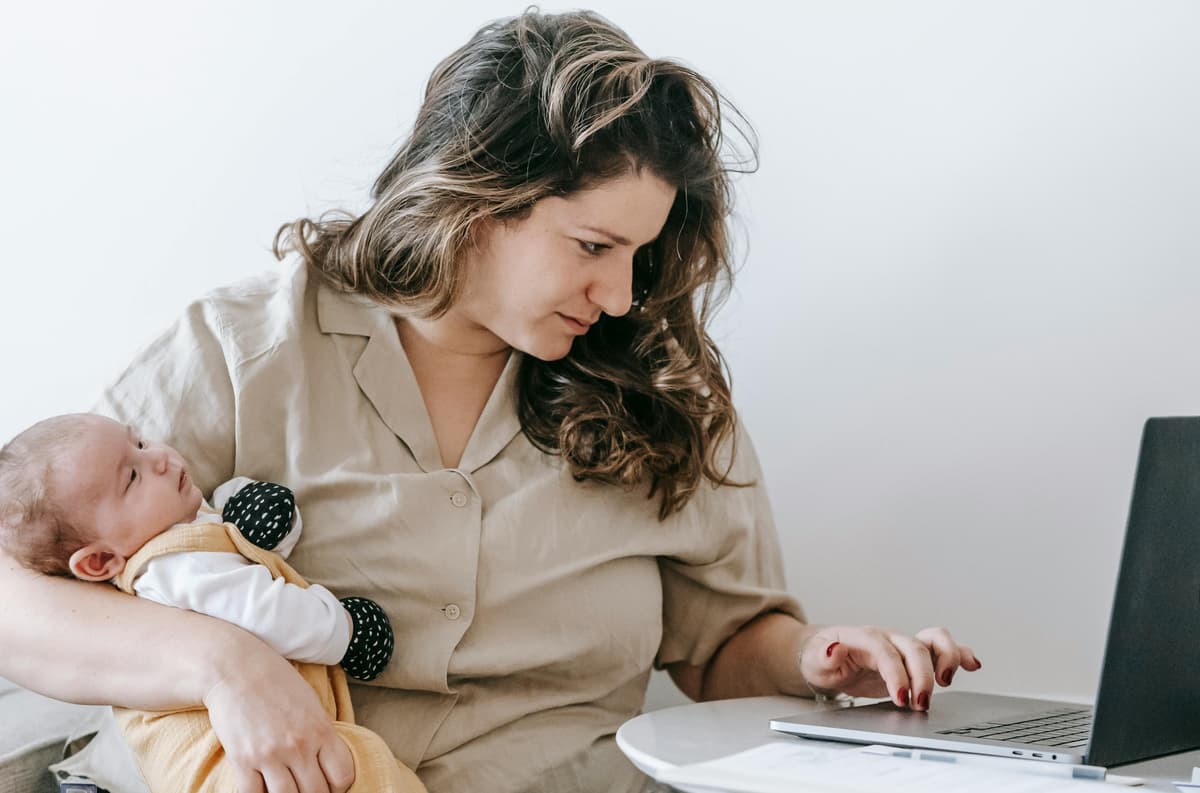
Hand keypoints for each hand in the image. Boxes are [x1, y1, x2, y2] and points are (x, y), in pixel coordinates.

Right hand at [204, 650, 354, 792]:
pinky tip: (259, 786)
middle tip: (304, 786)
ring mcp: (270, 754)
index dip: (338, 786)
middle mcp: (299, 745)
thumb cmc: (277, 682)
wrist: (237, 668)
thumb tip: (328, 762)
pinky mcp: (242, 759)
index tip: (328, 783)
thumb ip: (321, 733)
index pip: (342, 776)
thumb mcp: (311, 703)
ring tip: (283, 787)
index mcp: (321, 730)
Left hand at [798, 625, 980, 710]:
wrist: (827, 655)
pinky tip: (973, 665)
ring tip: (946, 682)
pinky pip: (942, 648)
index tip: (902, 698)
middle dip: (923, 676)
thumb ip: (824, 655)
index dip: (897, 674)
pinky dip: (960, 654)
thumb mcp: (816, 660)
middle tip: (921, 703)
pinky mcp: (914, 656)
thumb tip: (834, 648)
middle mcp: (889, 637)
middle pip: (914, 647)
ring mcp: (904, 644)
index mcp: (865, 638)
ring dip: (947, 659)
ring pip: (934, 639)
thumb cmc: (823, 658)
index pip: (886, 652)